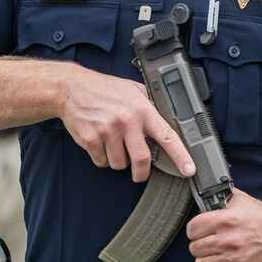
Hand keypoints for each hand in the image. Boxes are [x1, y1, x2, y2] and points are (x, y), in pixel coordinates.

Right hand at [57, 64, 195, 181]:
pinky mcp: (90, 140)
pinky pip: (102, 162)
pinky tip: (100, 142)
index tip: (189, 170)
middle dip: (142, 173)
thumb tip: (166, 118)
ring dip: (119, 161)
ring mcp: (108, 131)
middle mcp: (127, 121)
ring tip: (114, 144)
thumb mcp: (132, 89)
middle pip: (141, 160)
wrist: (72, 88)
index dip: (180, 155)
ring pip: (120, 164)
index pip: (167, 135)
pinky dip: (102, 157)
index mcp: (142, 109)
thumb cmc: (104, 89)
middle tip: (140, 173)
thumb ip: (149, 105)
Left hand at [186, 188, 261, 261]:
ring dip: (206, 259)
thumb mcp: (240, 199)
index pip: (192, 229)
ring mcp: (232, 259)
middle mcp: (226, 240)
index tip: (198, 231)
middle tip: (207, 242)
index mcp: (224, 220)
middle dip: (199, 244)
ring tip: (214, 254)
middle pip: (194, 248)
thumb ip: (221, 199)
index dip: (194, 229)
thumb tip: (207, 197)